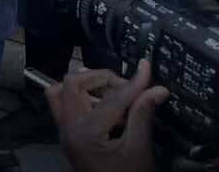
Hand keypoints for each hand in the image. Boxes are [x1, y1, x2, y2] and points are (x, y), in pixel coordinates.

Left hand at [46, 60, 168, 171]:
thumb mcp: (140, 149)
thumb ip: (143, 115)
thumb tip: (157, 88)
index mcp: (86, 133)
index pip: (110, 98)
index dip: (133, 82)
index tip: (146, 68)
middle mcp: (68, 128)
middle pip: (73, 84)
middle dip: (100, 78)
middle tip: (126, 87)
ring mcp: (64, 132)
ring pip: (62, 92)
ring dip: (85, 86)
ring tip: (112, 94)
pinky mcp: (67, 136)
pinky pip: (62, 106)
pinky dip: (79, 97)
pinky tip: (102, 106)